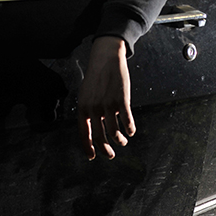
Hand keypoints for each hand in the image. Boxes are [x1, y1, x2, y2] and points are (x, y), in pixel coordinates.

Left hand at [77, 36, 134, 159]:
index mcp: (83, 108)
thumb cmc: (96, 77)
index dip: (88, 147)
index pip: (84, 134)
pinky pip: (127, 121)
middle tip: (111, 155)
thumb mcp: (86, 94)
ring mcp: (108, 105)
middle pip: (99, 137)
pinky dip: (130, 129)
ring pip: (114, 132)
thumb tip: (90, 128)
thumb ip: (87, 111)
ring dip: (120, 141)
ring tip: (123, 141)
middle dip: (106, 150)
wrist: (106, 59)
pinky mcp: (122, 100)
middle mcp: (94, 109)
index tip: (93, 156)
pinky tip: (131, 131)